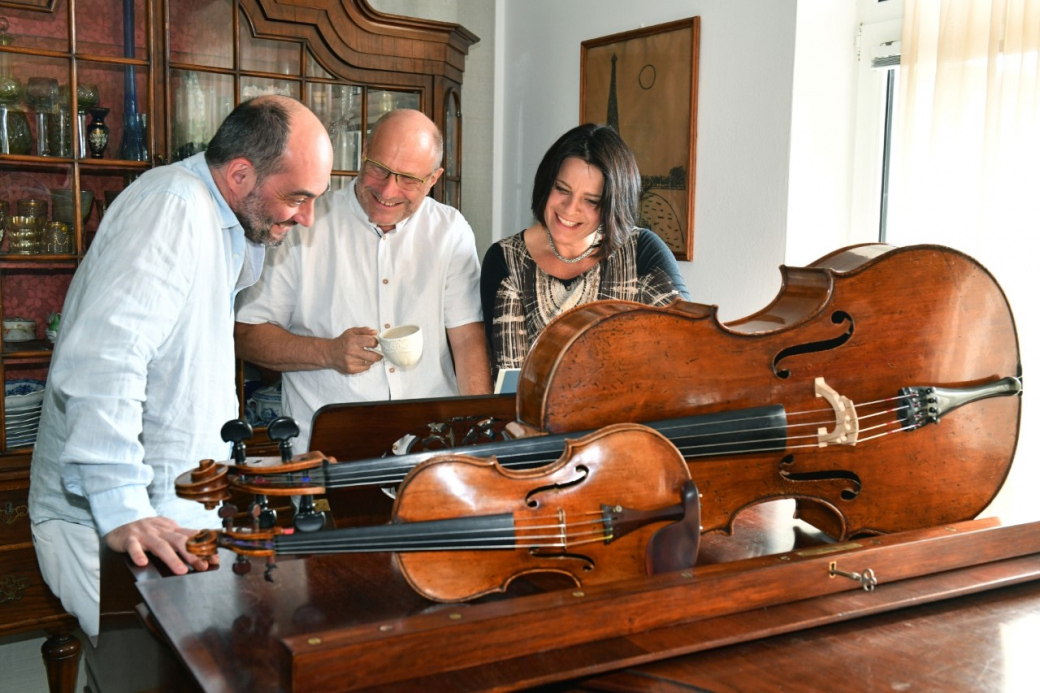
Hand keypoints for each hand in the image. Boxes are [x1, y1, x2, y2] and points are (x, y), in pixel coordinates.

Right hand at [104, 516, 218, 574]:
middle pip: (179, 541)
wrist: (120, 527)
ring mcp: (145, 534)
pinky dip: (138, 554)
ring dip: (171, 558)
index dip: (204, 547)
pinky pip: (133, 547)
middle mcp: (161, 530)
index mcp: (172, 529)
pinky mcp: (129, 539)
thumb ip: (183, 543)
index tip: (215, 559)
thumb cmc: (148, 533)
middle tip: (202, 566)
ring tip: (181, 570)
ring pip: (160, 545)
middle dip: (192, 554)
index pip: (191, 536)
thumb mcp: (167, 533)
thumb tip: (205, 557)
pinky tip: (143, 563)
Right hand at [326, 326, 382, 373]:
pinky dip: (365, 365)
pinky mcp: (351, 370)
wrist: (329, 353)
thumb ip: (364, 331)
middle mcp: (352, 352)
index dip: (376, 342)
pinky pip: (365, 368)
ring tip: (365, 355)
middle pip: (374, 356)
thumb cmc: (342, 341)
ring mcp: (351, 362)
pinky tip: (360, 360)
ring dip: (370, 359)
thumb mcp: (352, 332)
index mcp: (353, 340)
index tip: (375, 343)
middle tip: (379, 353)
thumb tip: (375, 332)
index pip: (372, 342)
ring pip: (370, 363)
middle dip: (379, 355)